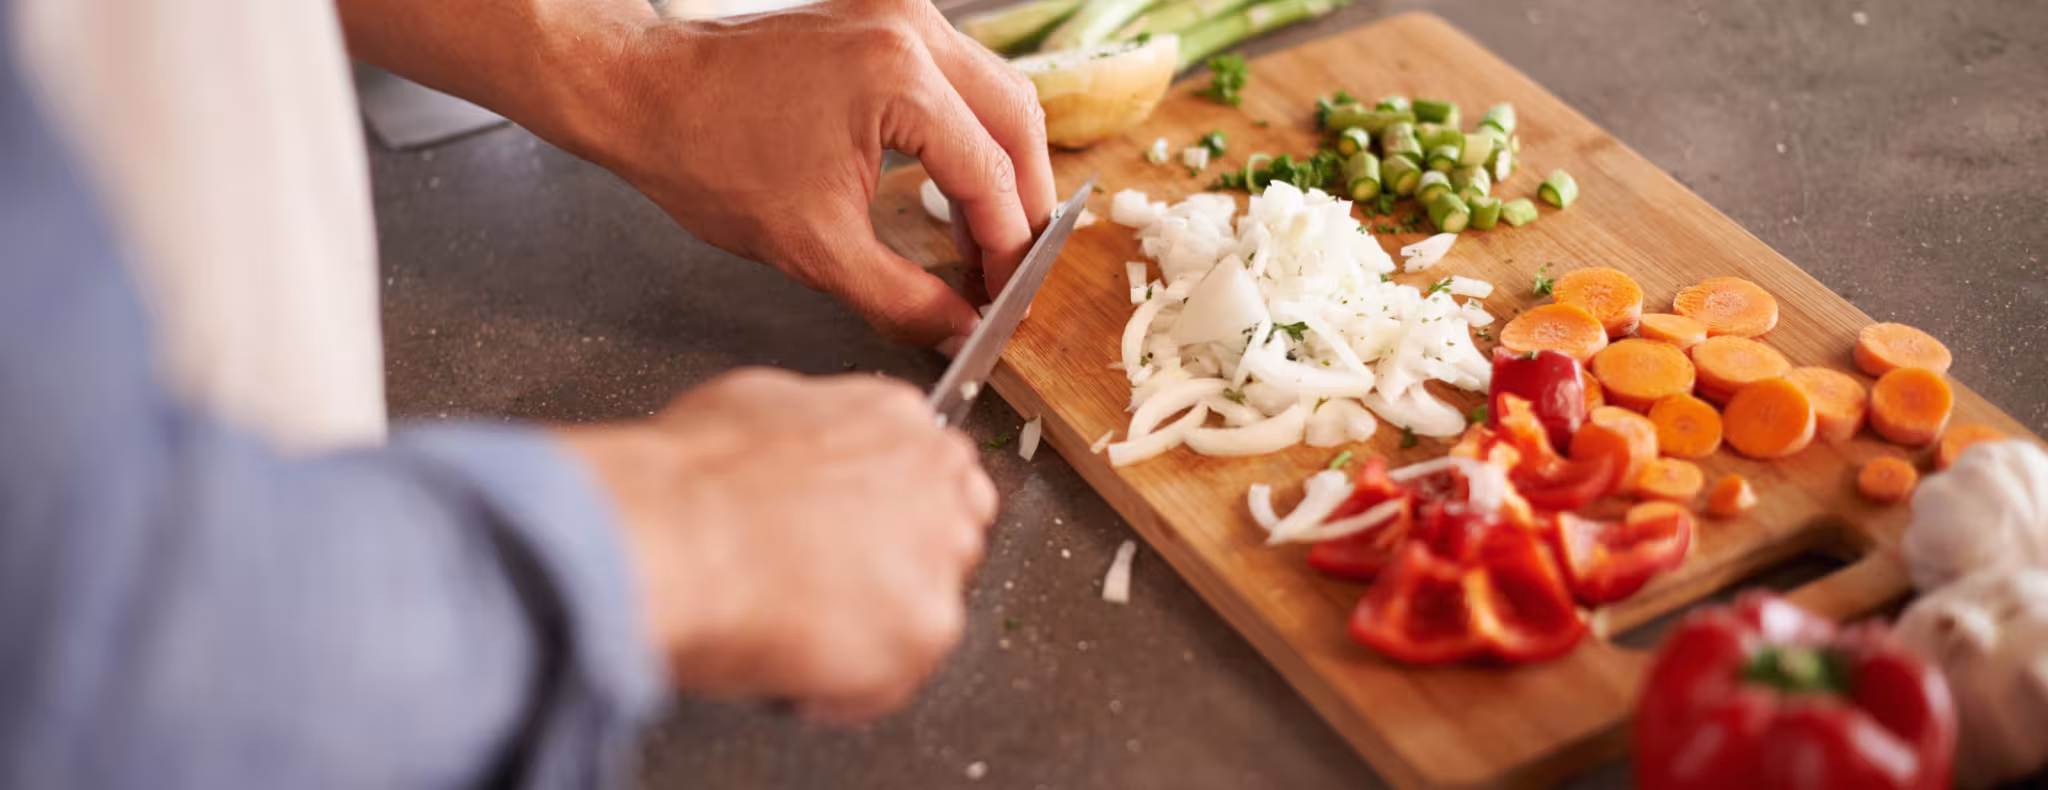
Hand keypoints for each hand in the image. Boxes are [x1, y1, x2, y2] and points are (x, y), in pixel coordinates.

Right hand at [556, 368, 996, 721]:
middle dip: (897, 569)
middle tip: (829, 591)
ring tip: (798, 632)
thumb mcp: (752, 406)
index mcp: (894, 418)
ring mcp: (937, 554)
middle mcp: (934, 479)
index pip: (934, 471)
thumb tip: (796, 454)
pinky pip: (895, 678)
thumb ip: (808, 432)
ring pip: (927, 610)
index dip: (892, 515)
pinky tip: (795, 670)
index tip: (861, 539)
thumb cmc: (692, 479)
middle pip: (950, 536)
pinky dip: (847, 691)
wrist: (677, 535)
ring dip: (873, 630)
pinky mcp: (927, 627)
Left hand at [574, 0, 1056, 346]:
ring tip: (987, 239)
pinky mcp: (884, 19)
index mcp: (900, 79)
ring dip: (1004, 167)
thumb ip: (902, 297)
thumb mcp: (814, 247)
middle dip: (1025, 204)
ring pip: (998, 92)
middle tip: (1012, 271)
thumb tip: (960, 331)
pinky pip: (959, 78)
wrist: (646, 96)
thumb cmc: (710, 159)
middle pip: (1017, 121)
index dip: (1007, 250)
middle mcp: (912, 31)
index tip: (1006, 301)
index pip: (991, 176)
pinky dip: (971, 134)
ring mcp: (900, 15)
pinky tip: (956, 188)